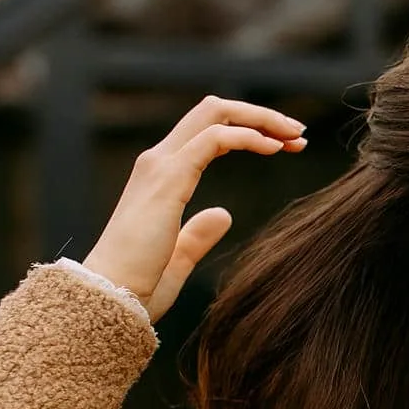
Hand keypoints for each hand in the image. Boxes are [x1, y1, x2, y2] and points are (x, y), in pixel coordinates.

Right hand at [82, 96, 306, 322]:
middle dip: (260, 115)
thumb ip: (197, 235)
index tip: (286, 145)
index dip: (249, 129)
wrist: (110, 297)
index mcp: (161, 177)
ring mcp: (161, 166)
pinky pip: (215, 139)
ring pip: (216, 114)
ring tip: (296, 137)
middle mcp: (159, 161)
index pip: (208, 131)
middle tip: (298, 132)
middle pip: (213, 111)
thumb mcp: (178, 257)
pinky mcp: (168, 178)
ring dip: (262, 120)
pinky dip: (248, 136)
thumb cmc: (138, 285)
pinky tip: (274, 148)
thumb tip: (222, 215)